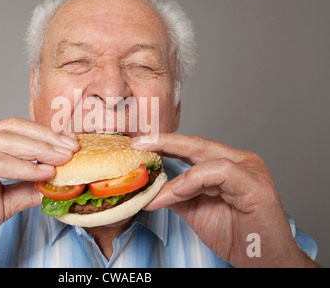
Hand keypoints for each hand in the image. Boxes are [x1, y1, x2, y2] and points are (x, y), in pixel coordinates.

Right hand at [0, 118, 78, 266]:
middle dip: (48, 138)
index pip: (16, 130)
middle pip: (14, 129)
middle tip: (73, 148)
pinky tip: (42, 172)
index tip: (71, 145)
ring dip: (39, 149)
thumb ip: (24, 190)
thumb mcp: (0, 204)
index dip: (45, 135)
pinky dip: (21, 166)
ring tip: (64, 158)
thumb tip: (53, 185)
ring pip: (5, 141)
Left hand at [131, 133, 316, 266]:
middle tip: (139, 144)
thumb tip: (151, 187)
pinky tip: (180, 190)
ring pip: (205, 158)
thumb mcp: (195, 211)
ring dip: (177, 177)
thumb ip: (176, 195)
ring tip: (158, 192)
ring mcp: (250, 170)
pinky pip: (221, 172)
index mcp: (227, 164)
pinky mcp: (256, 185)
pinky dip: (196, 179)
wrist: (264, 261)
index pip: (192, 147)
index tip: (139, 144)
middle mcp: (240, 161)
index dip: (165, 143)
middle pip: (197, 144)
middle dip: (165, 142)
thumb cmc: (236, 235)